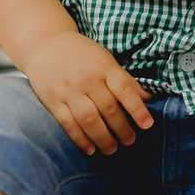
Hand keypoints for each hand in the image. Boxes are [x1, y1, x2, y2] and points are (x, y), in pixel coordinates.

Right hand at [23, 31, 153, 155]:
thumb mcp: (106, 60)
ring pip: (89, 119)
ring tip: (112, 149)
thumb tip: (148, 98)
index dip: (137, 109)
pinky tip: (90, 149)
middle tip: (130, 141)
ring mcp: (69, 90)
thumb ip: (125, 80)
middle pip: (108, 108)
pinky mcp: (53, 100)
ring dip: (103, 138)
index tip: (147, 125)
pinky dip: (80, 139)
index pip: (124, 89)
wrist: (46, 44)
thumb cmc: (82, 54)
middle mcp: (87, 78)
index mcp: (104, 66)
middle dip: (122, 129)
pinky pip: (68, 124)